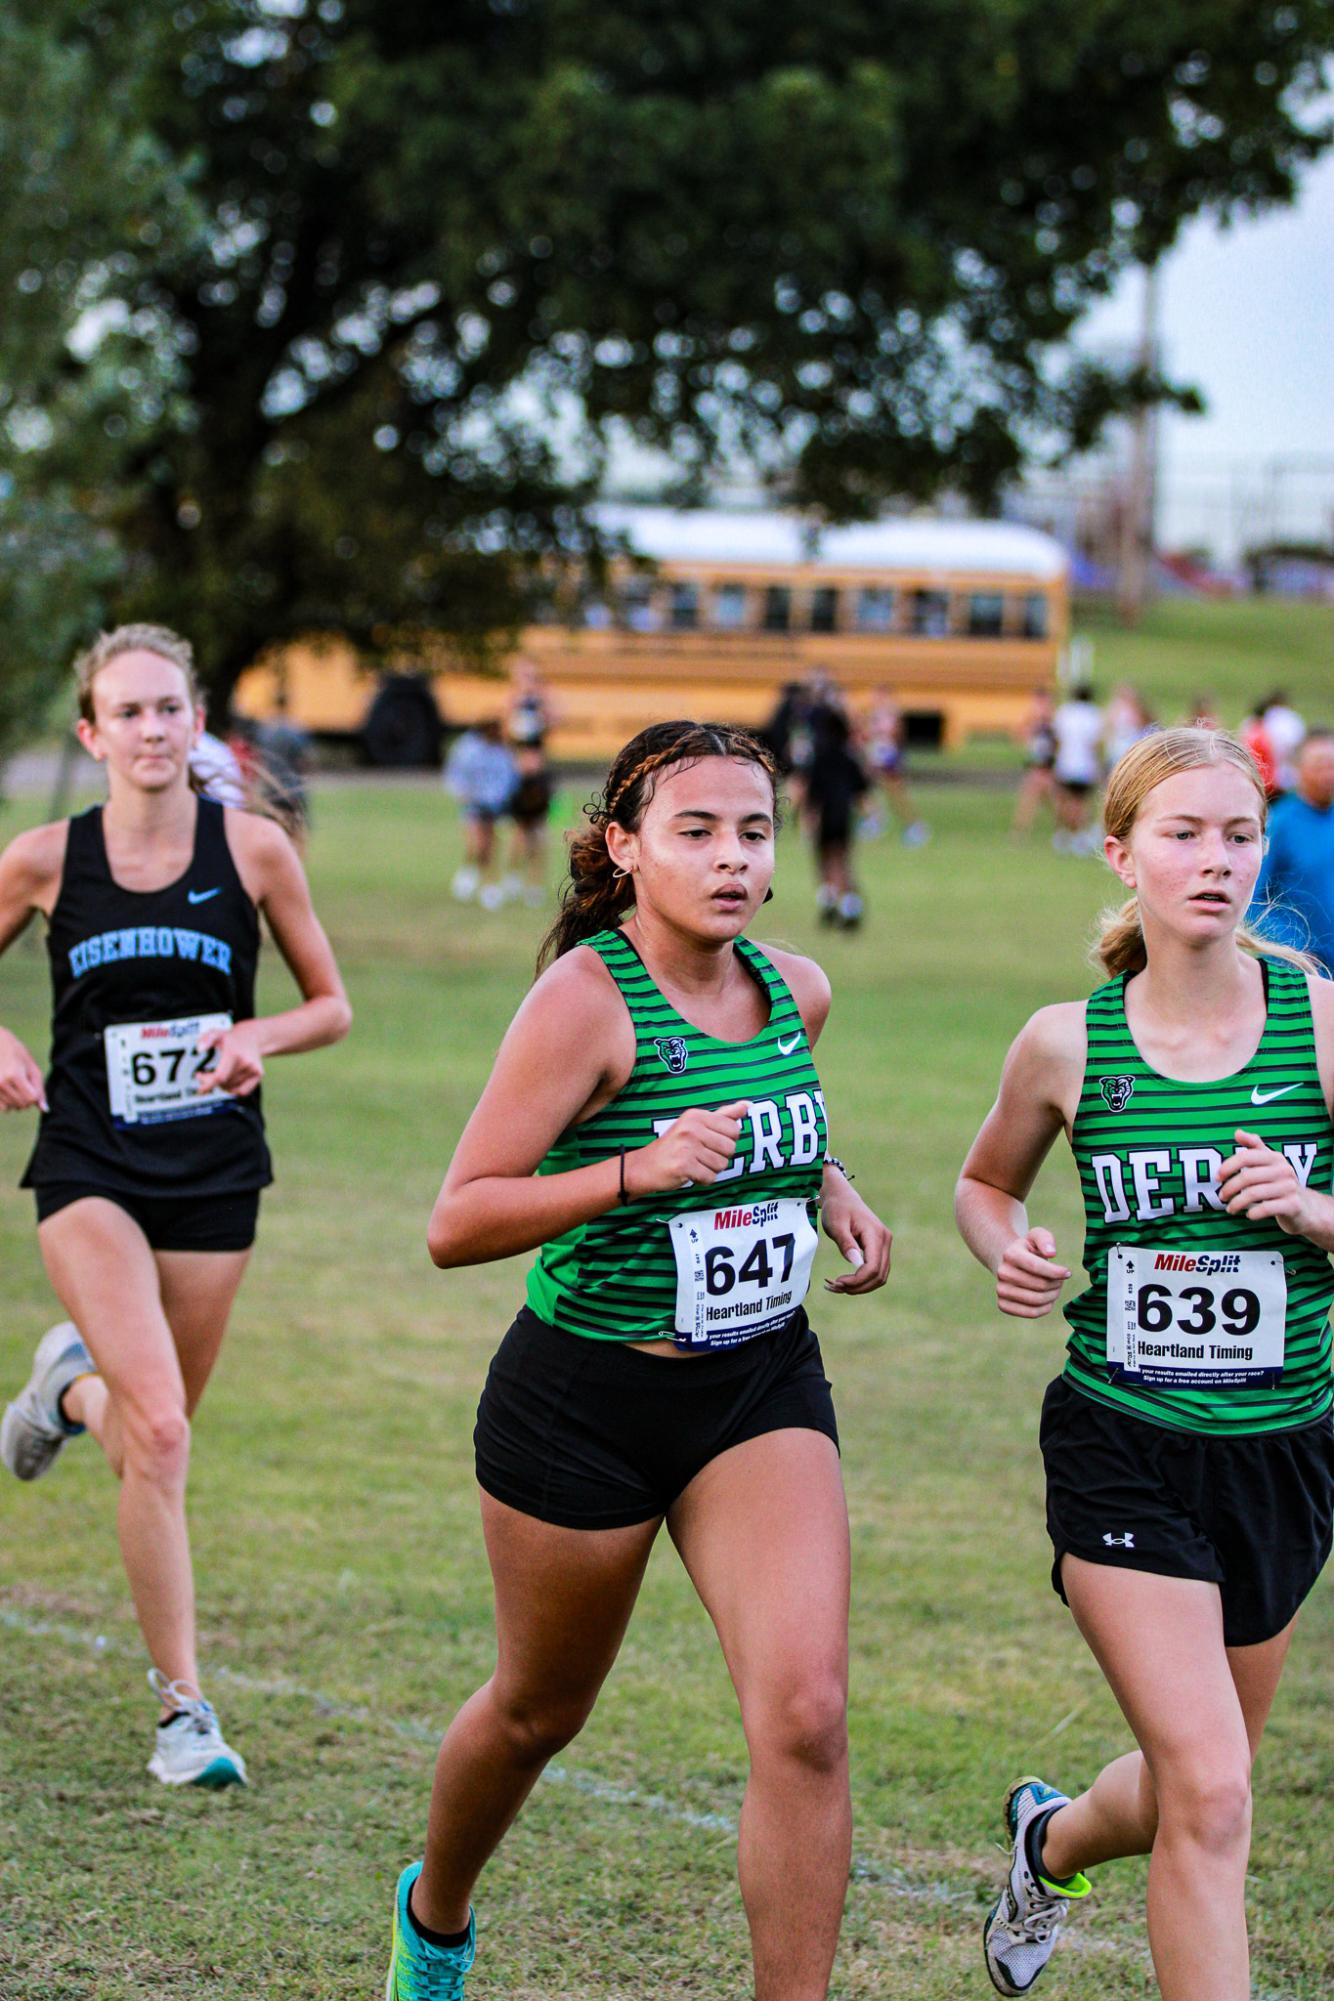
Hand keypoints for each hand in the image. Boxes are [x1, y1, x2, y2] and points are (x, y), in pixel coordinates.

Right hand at [0, 1026, 46, 1111]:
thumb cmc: (16, 1052)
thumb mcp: (31, 1067)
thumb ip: (39, 1088)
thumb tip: (45, 1109)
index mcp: (15, 1075)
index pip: (31, 1099)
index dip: (35, 1096)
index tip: (33, 1086)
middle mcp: (2, 1083)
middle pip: (21, 1105)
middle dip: (27, 1100)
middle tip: (24, 1085)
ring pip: (11, 1108)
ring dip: (17, 1102)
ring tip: (16, 1086)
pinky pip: (1, 1107)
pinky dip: (7, 1103)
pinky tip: (8, 1091)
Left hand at [195, 1021, 263, 1097]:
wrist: (251, 1036)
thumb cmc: (231, 1038)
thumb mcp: (215, 1034)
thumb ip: (206, 1039)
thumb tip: (199, 1049)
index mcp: (234, 1053)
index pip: (220, 1076)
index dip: (208, 1085)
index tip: (200, 1090)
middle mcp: (246, 1062)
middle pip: (224, 1083)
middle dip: (210, 1083)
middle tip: (203, 1076)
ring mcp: (254, 1069)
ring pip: (232, 1088)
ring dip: (221, 1086)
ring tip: (217, 1076)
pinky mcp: (258, 1074)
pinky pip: (243, 1091)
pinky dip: (233, 1090)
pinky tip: (227, 1082)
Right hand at [624, 1100, 749, 1195]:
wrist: (645, 1166)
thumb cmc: (675, 1145)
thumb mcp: (697, 1124)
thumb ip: (724, 1115)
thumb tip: (748, 1105)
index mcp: (697, 1115)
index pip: (734, 1130)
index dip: (726, 1141)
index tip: (709, 1142)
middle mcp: (692, 1128)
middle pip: (730, 1148)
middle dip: (719, 1157)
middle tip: (700, 1155)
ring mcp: (687, 1146)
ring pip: (721, 1165)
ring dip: (710, 1169)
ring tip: (694, 1163)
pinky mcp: (683, 1165)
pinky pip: (710, 1177)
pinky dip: (702, 1179)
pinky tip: (690, 1173)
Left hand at [821, 1182, 891, 1292]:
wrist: (842, 1197)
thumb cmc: (837, 1209)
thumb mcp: (836, 1224)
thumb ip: (846, 1243)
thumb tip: (855, 1263)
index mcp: (875, 1234)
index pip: (873, 1267)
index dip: (857, 1280)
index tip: (838, 1281)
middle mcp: (885, 1240)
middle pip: (879, 1276)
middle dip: (858, 1287)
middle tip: (834, 1286)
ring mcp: (885, 1245)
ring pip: (880, 1277)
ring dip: (860, 1287)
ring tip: (838, 1286)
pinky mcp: (880, 1249)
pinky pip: (876, 1271)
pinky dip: (862, 1281)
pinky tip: (845, 1282)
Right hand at [995, 1226, 1069, 1317]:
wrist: (1010, 1264)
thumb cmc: (1029, 1250)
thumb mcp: (1037, 1236)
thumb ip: (1045, 1239)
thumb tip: (1051, 1253)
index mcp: (1010, 1254)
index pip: (1036, 1267)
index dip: (1056, 1272)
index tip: (1067, 1273)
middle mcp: (1002, 1273)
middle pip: (1040, 1285)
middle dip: (1056, 1284)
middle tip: (1060, 1280)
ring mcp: (1001, 1290)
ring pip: (1037, 1300)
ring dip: (1052, 1296)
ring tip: (1055, 1288)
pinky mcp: (1003, 1305)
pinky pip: (1031, 1313)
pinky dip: (1045, 1308)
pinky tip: (1048, 1300)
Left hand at [1218, 1128, 1310, 1234]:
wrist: (1305, 1207)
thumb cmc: (1280, 1183)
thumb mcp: (1269, 1162)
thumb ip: (1253, 1146)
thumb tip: (1237, 1132)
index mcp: (1275, 1157)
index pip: (1246, 1157)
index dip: (1228, 1166)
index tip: (1217, 1177)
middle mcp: (1284, 1170)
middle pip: (1247, 1177)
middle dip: (1229, 1188)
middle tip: (1221, 1196)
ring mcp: (1290, 1187)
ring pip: (1254, 1194)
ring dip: (1237, 1203)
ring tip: (1230, 1208)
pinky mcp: (1293, 1205)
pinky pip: (1266, 1208)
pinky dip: (1253, 1212)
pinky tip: (1249, 1215)